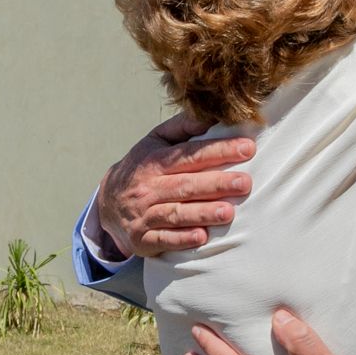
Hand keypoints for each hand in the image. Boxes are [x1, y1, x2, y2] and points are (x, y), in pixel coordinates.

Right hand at [95, 113, 254, 258]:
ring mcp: (144, 215)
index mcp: (154, 161)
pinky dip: (181, 239)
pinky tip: (201, 237)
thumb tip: (211, 115)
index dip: (218, 150)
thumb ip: (183, 127)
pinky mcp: (143, 239)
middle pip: (185, 185)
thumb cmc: (143, 169)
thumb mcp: (155, 142)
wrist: (108, 204)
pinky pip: (162, 240)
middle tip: (244, 183)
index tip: (247, 148)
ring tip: (228, 213)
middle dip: (216, 184)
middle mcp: (148, 188)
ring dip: (202, 213)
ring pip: (175, 213)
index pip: (189, 154)